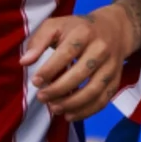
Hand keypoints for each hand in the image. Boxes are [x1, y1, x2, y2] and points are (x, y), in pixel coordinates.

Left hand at [21, 4, 140, 119]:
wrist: (113, 28)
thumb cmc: (77, 29)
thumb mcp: (55, 26)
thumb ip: (38, 41)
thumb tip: (24, 62)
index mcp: (84, 32)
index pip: (67, 53)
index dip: (50, 69)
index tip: (36, 82)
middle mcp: (101, 48)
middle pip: (81, 73)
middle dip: (59, 89)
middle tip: (42, 97)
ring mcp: (111, 65)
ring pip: (94, 90)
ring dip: (73, 104)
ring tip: (54, 109)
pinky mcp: (116, 79)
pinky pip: (103, 100)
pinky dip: (86, 111)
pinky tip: (70, 115)